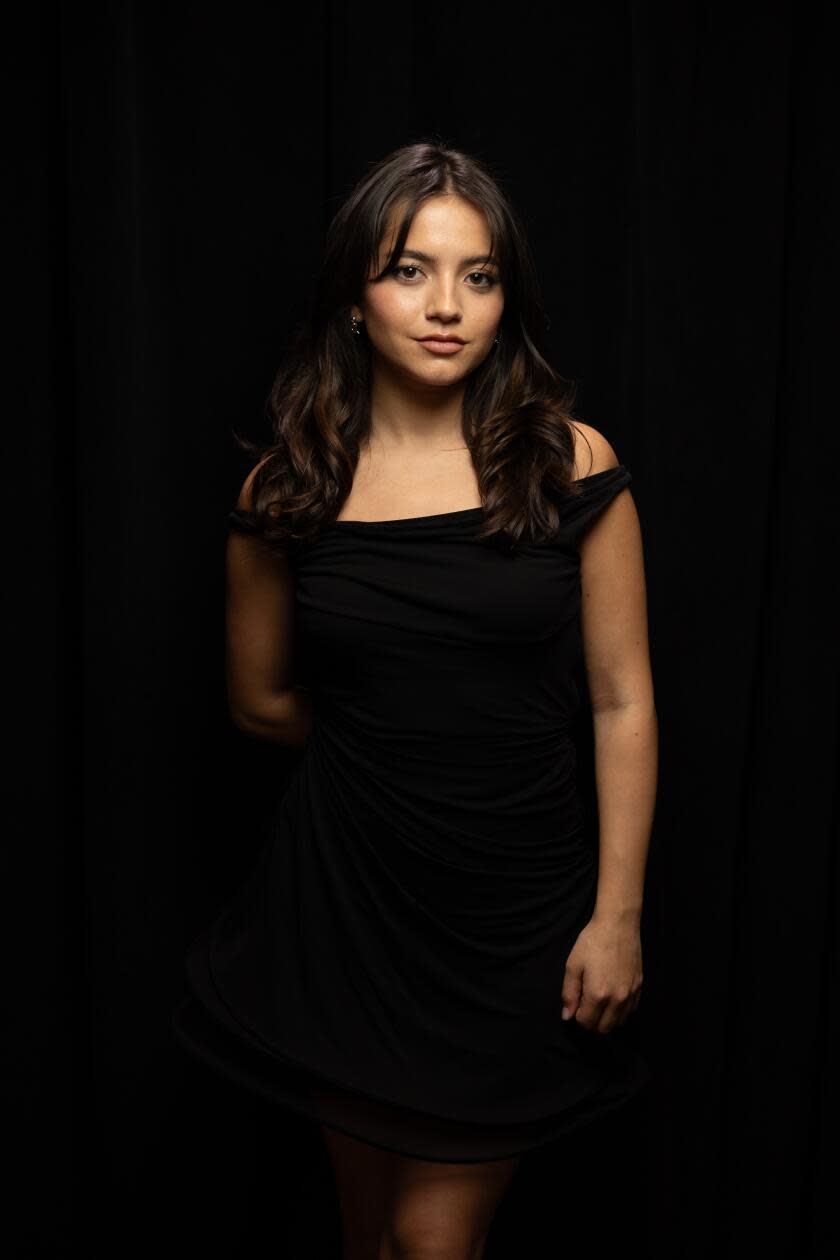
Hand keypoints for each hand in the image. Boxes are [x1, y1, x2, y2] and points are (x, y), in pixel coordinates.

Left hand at [560, 916, 642, 1033]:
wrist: (618, 925)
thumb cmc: (592, 942)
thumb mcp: (573, 965)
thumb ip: (569, 993)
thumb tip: (567, 1016)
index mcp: (598, 995)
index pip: (586, 1023)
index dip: (577, 1015)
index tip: (576, 1001)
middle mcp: (617, 999)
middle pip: (604, 1028)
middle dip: (592, 1021)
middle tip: (586, 1003)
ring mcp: (631, 994)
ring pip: (619, 1022)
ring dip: (607, 1018)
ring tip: (599, 1000)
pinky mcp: (640, 987)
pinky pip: (630, 1011)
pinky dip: (621, 1010)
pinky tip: (613, 995)